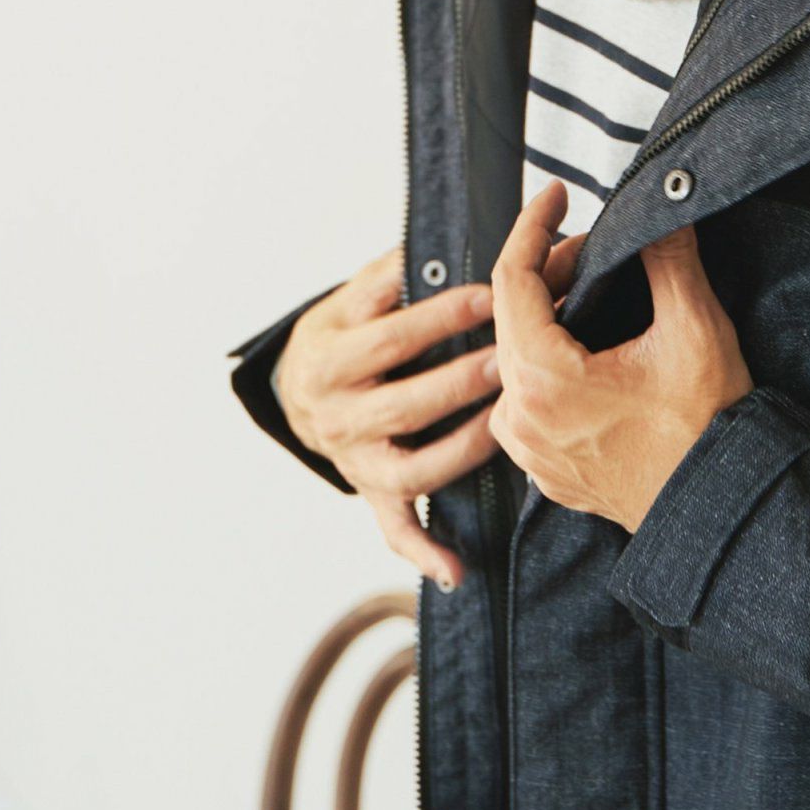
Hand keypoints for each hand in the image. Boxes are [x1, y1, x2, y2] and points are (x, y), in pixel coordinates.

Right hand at [276, 237, 585, 587]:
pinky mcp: (371, 492)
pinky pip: (396, 529)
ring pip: (411, 465)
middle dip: (463, 379)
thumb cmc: (344, 333)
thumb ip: (393, 274)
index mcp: (330, 355)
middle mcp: (336, 413)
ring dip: (463, 448)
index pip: (387, 335)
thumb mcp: (351, 297)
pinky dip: (425, 552)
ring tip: (508, 426)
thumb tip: (448, 239)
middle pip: (404, 401)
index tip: (492, 294)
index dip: (440, 315)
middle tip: (515, 358)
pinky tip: (459, 570)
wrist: (294, 388)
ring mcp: (354, 459)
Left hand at [488, 179, 753, 532]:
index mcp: (544, 380)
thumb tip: (661, 213)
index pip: (512, 279)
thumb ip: (669, 260)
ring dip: (549, 319)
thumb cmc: (709, 431)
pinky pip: (528, 401)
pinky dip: (549, 365)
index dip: (531, 226)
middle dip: (550, 270)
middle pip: (512, 317)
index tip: (553, 194)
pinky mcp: (545, 469)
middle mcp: (522, 418)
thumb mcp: (696, 330)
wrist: (721, 512)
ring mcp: (529, 450)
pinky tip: (591, 352)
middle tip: (598, 247)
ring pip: (517, 359)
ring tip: (595, 295)